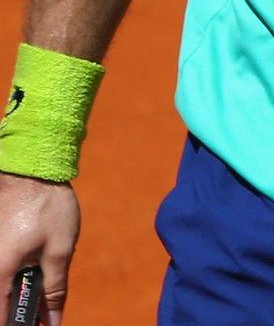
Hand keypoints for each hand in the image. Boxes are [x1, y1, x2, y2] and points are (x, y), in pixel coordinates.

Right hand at [0, 172, 79, 325]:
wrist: (32, 170)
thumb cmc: (47, 207)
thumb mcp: (60, 251)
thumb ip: (55, 288)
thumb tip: (53, 320)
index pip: (1, 315)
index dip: (17, 325)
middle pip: (1, 299)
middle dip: (23, 308)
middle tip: (46, 310)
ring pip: (4, 284)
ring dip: (22, 289)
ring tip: (44, 284)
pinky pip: (5, 268)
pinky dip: (20, 274)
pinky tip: (38, 264)